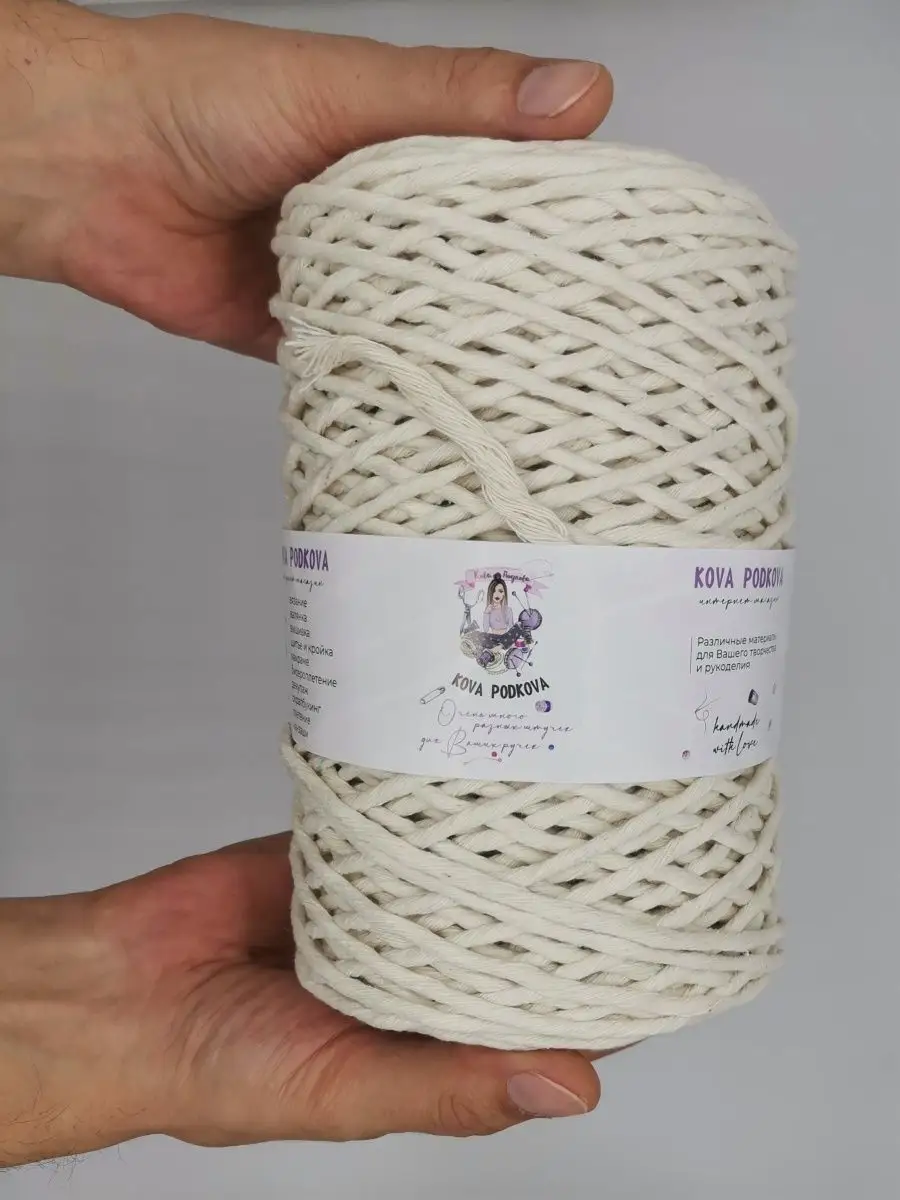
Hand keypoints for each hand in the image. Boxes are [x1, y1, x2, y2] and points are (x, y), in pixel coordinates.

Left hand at [0, 0, 612, 356]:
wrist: (94, 169)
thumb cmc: (205, 99)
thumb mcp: (350, 85)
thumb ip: (457, 99)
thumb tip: (579, 94)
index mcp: (410, 143)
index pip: (514, 181)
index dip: (569, 216)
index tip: (628, 256)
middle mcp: (386, 213)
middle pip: (476, 261)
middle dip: (524, 298)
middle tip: (593, 344)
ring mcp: (350, 276)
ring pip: (427, 318)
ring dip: (464, 347)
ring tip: (536, 390)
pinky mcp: (309, 331)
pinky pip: (368, 362)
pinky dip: (396, 380)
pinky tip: (442, 406)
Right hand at [0, 835, 602, 1165]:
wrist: (122, 992)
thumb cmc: (223, 1069)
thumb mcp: (347, 1093)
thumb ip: (453, 1090)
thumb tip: (570, 1087)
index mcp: (436, 1038)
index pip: (546, 1012)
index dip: (607, 987)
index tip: (670, 951)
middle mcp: (425, 966)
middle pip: (516, 927)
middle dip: (568, 899)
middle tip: (638, 851)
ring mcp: (390, 900)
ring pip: (469, 866)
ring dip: (508, 843)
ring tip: (579, 799)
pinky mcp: (347, 850)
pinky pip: (405, 819)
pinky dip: (435, 803)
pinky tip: (480, 777)